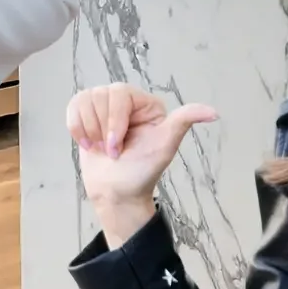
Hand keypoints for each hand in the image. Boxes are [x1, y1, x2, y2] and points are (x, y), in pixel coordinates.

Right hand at [68, 83, 218, 241]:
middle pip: (99, 97)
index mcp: (145, 103)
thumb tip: (214, 113)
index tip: (117, 149)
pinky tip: (88, 144)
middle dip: (101, 130)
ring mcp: (104, 106)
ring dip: (89, 132)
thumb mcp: (165, 146)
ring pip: (85, 101)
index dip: (114, 124)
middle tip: (111, 152)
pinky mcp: (86, 115)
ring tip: (101, 149)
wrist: (116, 193)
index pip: (119, 95)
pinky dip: (76, 129)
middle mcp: (125, 99)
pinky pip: (73, 107)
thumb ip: (184, 122)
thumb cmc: (142, 172)